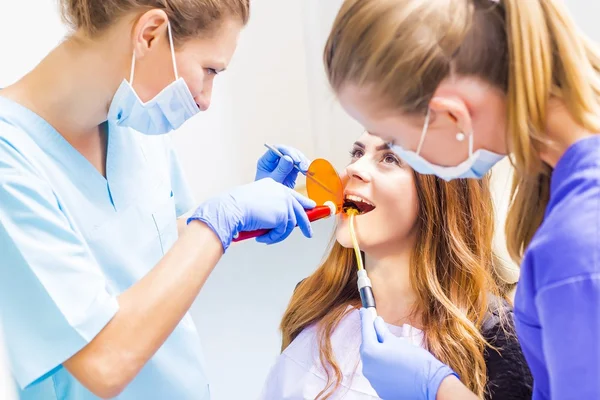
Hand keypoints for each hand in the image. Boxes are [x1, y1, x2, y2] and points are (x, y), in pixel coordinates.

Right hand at [188, 178, 315, 250]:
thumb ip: (269, 207)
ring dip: (277, 235)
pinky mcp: (283, 215)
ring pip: (289, 225)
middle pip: (299, 209)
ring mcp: (284, 202)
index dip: (302, 203)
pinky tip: (261, 237)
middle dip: (306, 223)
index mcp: (273, 186)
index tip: (310, 207)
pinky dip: (272, 237)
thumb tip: (280, 221)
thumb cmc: (237, 207)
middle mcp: (281, 192)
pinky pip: (282, 232)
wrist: (232, 209)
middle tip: (309, 234)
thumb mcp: (256, 203)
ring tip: (265, 238)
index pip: (292, 195)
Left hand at [255, 144, 309, 188]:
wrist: (273, 204)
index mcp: (267, 161)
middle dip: (297, 157)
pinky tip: (310, 172)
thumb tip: (288, 158)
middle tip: (303, 166)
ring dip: (303, 162)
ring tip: (307, 170)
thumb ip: (280, 170)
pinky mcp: (292, 170)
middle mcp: (275, 160)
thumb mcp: (273, 182)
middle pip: (288, 152)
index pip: (276, 149)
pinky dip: (306, 167)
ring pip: (296, 157)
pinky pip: (300, 165)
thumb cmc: (267, 193)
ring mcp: (284, 165)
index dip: (287, 151)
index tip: (295, 160)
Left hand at [359, 308, 457, 399]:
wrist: (430, 384)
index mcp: (370, 352)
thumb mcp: (396, 341)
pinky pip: (378, 372)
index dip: (365, 318)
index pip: (365, 330)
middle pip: (367, 347)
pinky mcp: (379, 389)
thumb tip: (376, 322)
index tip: (364, 311)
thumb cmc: (415, 360)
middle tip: (376, 325)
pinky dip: (382, 365)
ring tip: (389, 347)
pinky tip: (393, 362)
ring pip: (372, 361)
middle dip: (372, 336)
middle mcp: (367, 367)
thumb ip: (382, 331)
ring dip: (378, 352)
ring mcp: (372, 380)